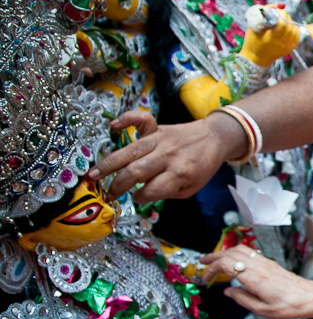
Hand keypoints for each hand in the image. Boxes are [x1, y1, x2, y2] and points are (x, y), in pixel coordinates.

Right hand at [89, 111, 244, 201]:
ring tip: (92, 176)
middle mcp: (169, 156)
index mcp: (181, 174)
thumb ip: (167, 192)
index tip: (136, 199)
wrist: (214, 138)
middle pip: (137, 171)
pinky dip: (127, 119)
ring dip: (108, 164)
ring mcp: (161, 140)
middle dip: (118, 185)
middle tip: (108, 195)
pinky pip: (141, 120)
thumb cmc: (201, 166)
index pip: (152, 190)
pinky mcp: (158, 128)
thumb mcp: (191, 187)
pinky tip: (112, 126)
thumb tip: (141, 194)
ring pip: (130, 151)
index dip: (140, 198)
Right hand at [199, 245, 312, 318]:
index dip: (213, 268)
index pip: (228, 264)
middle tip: (202, 263)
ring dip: (224, 252)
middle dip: (214, 256)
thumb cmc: (289, 306)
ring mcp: (265, 263)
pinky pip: (249, 252)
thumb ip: (243, 300)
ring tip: (213, 259)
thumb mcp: (263, 310)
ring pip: (240, 250)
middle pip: (231, 253)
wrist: (309, 297)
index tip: (207, 276)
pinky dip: (235, 254)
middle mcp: (260, 266)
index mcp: (256, 278)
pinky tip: (231, 260)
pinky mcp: (269, 263)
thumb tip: (229, 292)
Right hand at [239, 6, 301, 65]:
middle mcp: (280, 43)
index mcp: (270, 38)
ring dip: (290, 22)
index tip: (276, 12)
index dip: (281, 15)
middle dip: (286, 17)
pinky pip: (296, 37)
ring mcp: (286, 47)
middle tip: (280, 15)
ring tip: (283, 20)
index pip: (283, 24)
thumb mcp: (254, 24)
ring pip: (295, 31)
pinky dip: (294, 29)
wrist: (256, 58)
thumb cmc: (253, 39)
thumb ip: (266, 12)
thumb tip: (279, 5)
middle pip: (290, 26)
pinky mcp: (289, 49)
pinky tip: (288, 27)